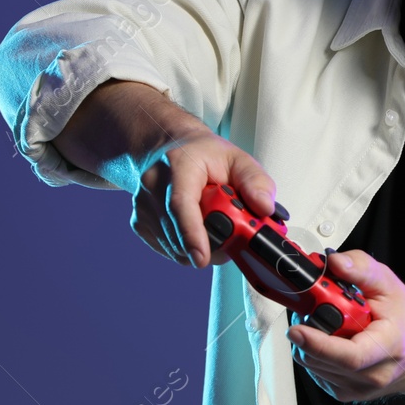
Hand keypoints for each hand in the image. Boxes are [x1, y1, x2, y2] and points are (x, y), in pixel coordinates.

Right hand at [131, 130, 277, 270]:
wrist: (169, 147)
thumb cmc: (203, 155)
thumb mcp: (238, 159)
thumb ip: (256, 182)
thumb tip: (265, 208)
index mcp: (179, 165)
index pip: (180, 203)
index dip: (191, 233)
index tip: (204, 257)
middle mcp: (153, 184)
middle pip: (178, 231)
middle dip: (209, 244)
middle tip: (232, 237)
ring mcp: (142, 205)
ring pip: (174, 246)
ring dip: (200, 246)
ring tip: (214, 224)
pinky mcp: (139, 222)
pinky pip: (168, 250)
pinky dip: (187, 247)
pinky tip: (196, 228)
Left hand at [286, 249, 404, 403]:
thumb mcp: (389, 284)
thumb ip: (361, 268)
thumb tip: (335, 262)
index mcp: (388, 348)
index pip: (349, 356)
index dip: (318, 343)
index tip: (296, 329)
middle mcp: (372, 375)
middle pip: (321, 358)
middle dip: (307, 330)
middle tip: (312, 307)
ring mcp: (357, 388)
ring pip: (311, 364)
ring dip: (308, 340)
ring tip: (327, 321)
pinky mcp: (344, 393)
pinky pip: (314, 371)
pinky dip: (313, 351)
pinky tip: (330, 338)